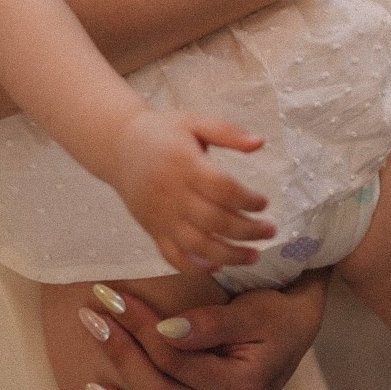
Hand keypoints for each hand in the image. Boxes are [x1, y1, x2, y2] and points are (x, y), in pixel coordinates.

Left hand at [84, 269, 329, 389]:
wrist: (297, 329)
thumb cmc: (277, 314)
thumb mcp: (255, 312)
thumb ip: (213, 324)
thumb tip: (168, 329)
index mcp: (240, 388)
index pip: (176, 356)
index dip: (140, 325)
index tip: (114, 295)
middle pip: (159, 388)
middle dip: (121, 347)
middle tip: (94, 311)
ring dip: (118, 374)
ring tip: (93, 337)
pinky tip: (99, 388)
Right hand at [115, 108, 273, 272]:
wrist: (120, 146)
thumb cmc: (163, 132)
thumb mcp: (194, 122)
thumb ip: (227, 132)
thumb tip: (260, 143)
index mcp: (185, 164)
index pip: (222, 189)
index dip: (247, 200)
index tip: (264, 203)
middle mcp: (173, 194)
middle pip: (215, 220)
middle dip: (247, 231)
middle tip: (270, 231)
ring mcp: (162, 216)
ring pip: (198, 245)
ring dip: (229, 255)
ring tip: (254, 256)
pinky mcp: (153, 230)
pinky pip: (173, 257)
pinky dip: (195, 268)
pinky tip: (217, 266)